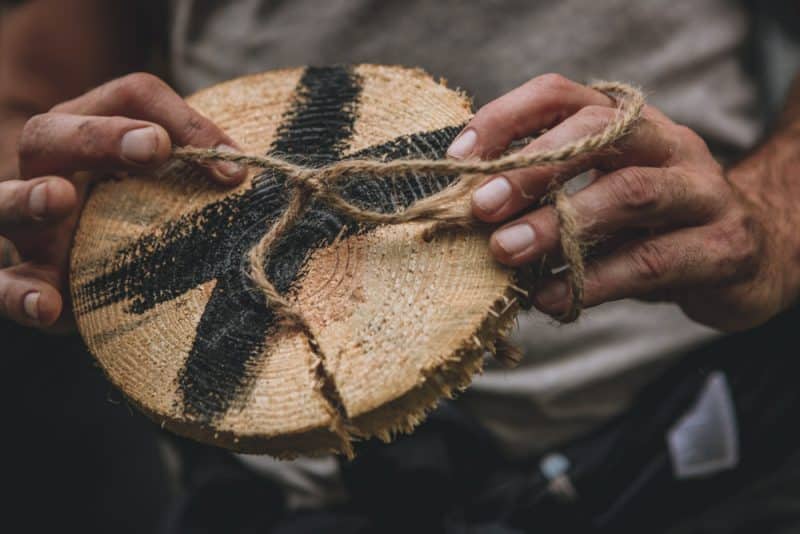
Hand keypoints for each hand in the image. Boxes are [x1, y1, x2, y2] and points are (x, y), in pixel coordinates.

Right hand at [0, 72, 246, 330]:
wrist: (99, 267)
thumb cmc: (142, 208)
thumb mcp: (171, 180)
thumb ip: (198, 161)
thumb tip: (237, 171)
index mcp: (90, 130)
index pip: (128, 99)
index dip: (181, 120)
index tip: (232, 167)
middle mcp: (49, 168)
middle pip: (50, 134)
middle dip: (99, 137)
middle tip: (153, 148)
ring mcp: (29, 224)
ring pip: (6, 201)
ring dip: (28, 197)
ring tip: (58, 198)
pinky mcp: (27, 276)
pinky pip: (3, 284)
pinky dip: (19, 294)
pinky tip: (45, 305)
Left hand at [448, 74, 799, 331]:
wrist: (753, 255)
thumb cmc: (653, 226)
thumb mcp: (599, 196)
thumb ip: (548, 197)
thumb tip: (469, 215)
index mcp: (629, 123)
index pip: (563, 95)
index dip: (506, 118)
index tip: (458, 159)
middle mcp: (668, 144)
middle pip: (598, 132)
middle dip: (531, 167)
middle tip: (481, 206)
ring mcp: (702, 191)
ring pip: (629, 193)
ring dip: (559, 224)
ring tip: (506, 252)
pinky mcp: (724, 246)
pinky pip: (653, 262)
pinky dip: (595, 280)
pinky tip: (552, 298)